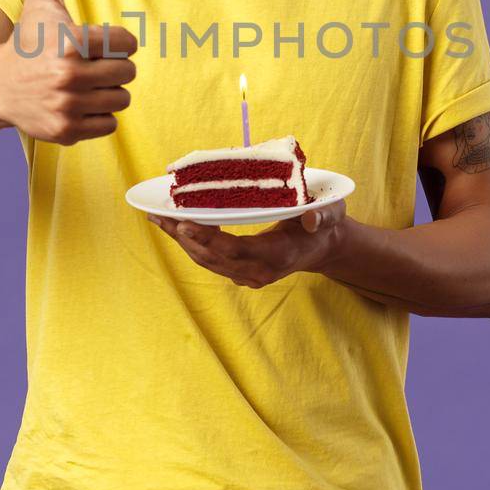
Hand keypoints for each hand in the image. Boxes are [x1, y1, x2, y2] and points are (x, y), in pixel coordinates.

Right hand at [0, 0, 137, 143]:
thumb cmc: (25, 40)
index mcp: (72, 42)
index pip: (127, 44)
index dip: (116, 41)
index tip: (98, 42)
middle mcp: (70, 77)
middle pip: (128, 73)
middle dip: (113, 67)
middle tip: (91, 65)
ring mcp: (68, 106)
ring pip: (121, 100)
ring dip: (108, 92)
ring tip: (86, 84)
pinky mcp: (66, 131)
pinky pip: (109, 125)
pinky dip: (99, 116)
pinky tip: (78, 103)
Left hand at [147, 200, 348, 287]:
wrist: (323, 247)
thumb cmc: (325, 224)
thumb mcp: (331, 214)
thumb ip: (323, 216)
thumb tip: (312, 218)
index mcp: (278, 255)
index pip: (236, 250)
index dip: (208, 238)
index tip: (184, 223)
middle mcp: (259, 271)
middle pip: (213, 257)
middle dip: (184, 238)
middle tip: (159, 215)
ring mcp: (249, 275)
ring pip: (207, 261)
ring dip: (182, 242)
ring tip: (158, 219)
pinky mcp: (241, 272)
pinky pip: (210, 260)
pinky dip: (191, 244)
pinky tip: (175, 228)